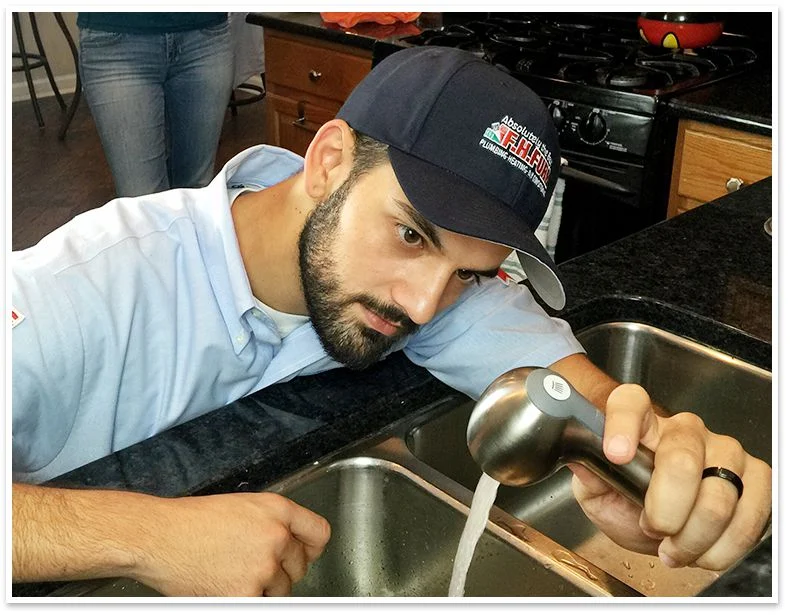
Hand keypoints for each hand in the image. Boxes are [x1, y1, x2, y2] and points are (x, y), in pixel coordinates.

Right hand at [133, 492, 330, 595]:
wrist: (159, 537)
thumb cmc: (191, 522)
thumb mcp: (242, 507)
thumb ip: (272, 523)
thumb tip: (293, 544)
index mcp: (277, 510)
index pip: (320, 533)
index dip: (311, 547)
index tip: (304, 553)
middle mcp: (276, 536)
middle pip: (300, 566)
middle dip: (282, 570)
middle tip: (251, 565)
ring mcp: (263, 568)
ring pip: (281, 590)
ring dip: (264, 588)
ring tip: (232, 572)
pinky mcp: (246, 595)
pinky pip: (260, 603)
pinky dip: (246, 599)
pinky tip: (225, 585)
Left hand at [568, 383, 770, 570]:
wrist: (660, 524)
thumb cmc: (627, 500)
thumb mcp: (597, 490)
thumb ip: (587, 472)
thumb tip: (577, 456)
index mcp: (641, 423)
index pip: (631, 402)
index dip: (623, 424)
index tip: (615, 454)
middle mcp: (685, 430)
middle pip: (681, 459)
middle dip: (664, 509)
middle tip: (652, 527)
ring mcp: (723, 451)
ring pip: (718, 495)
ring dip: (693, 537)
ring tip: (674, 547)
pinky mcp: (755, 478)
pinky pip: (752, 512)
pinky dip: (726, 545)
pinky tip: (705, 550)